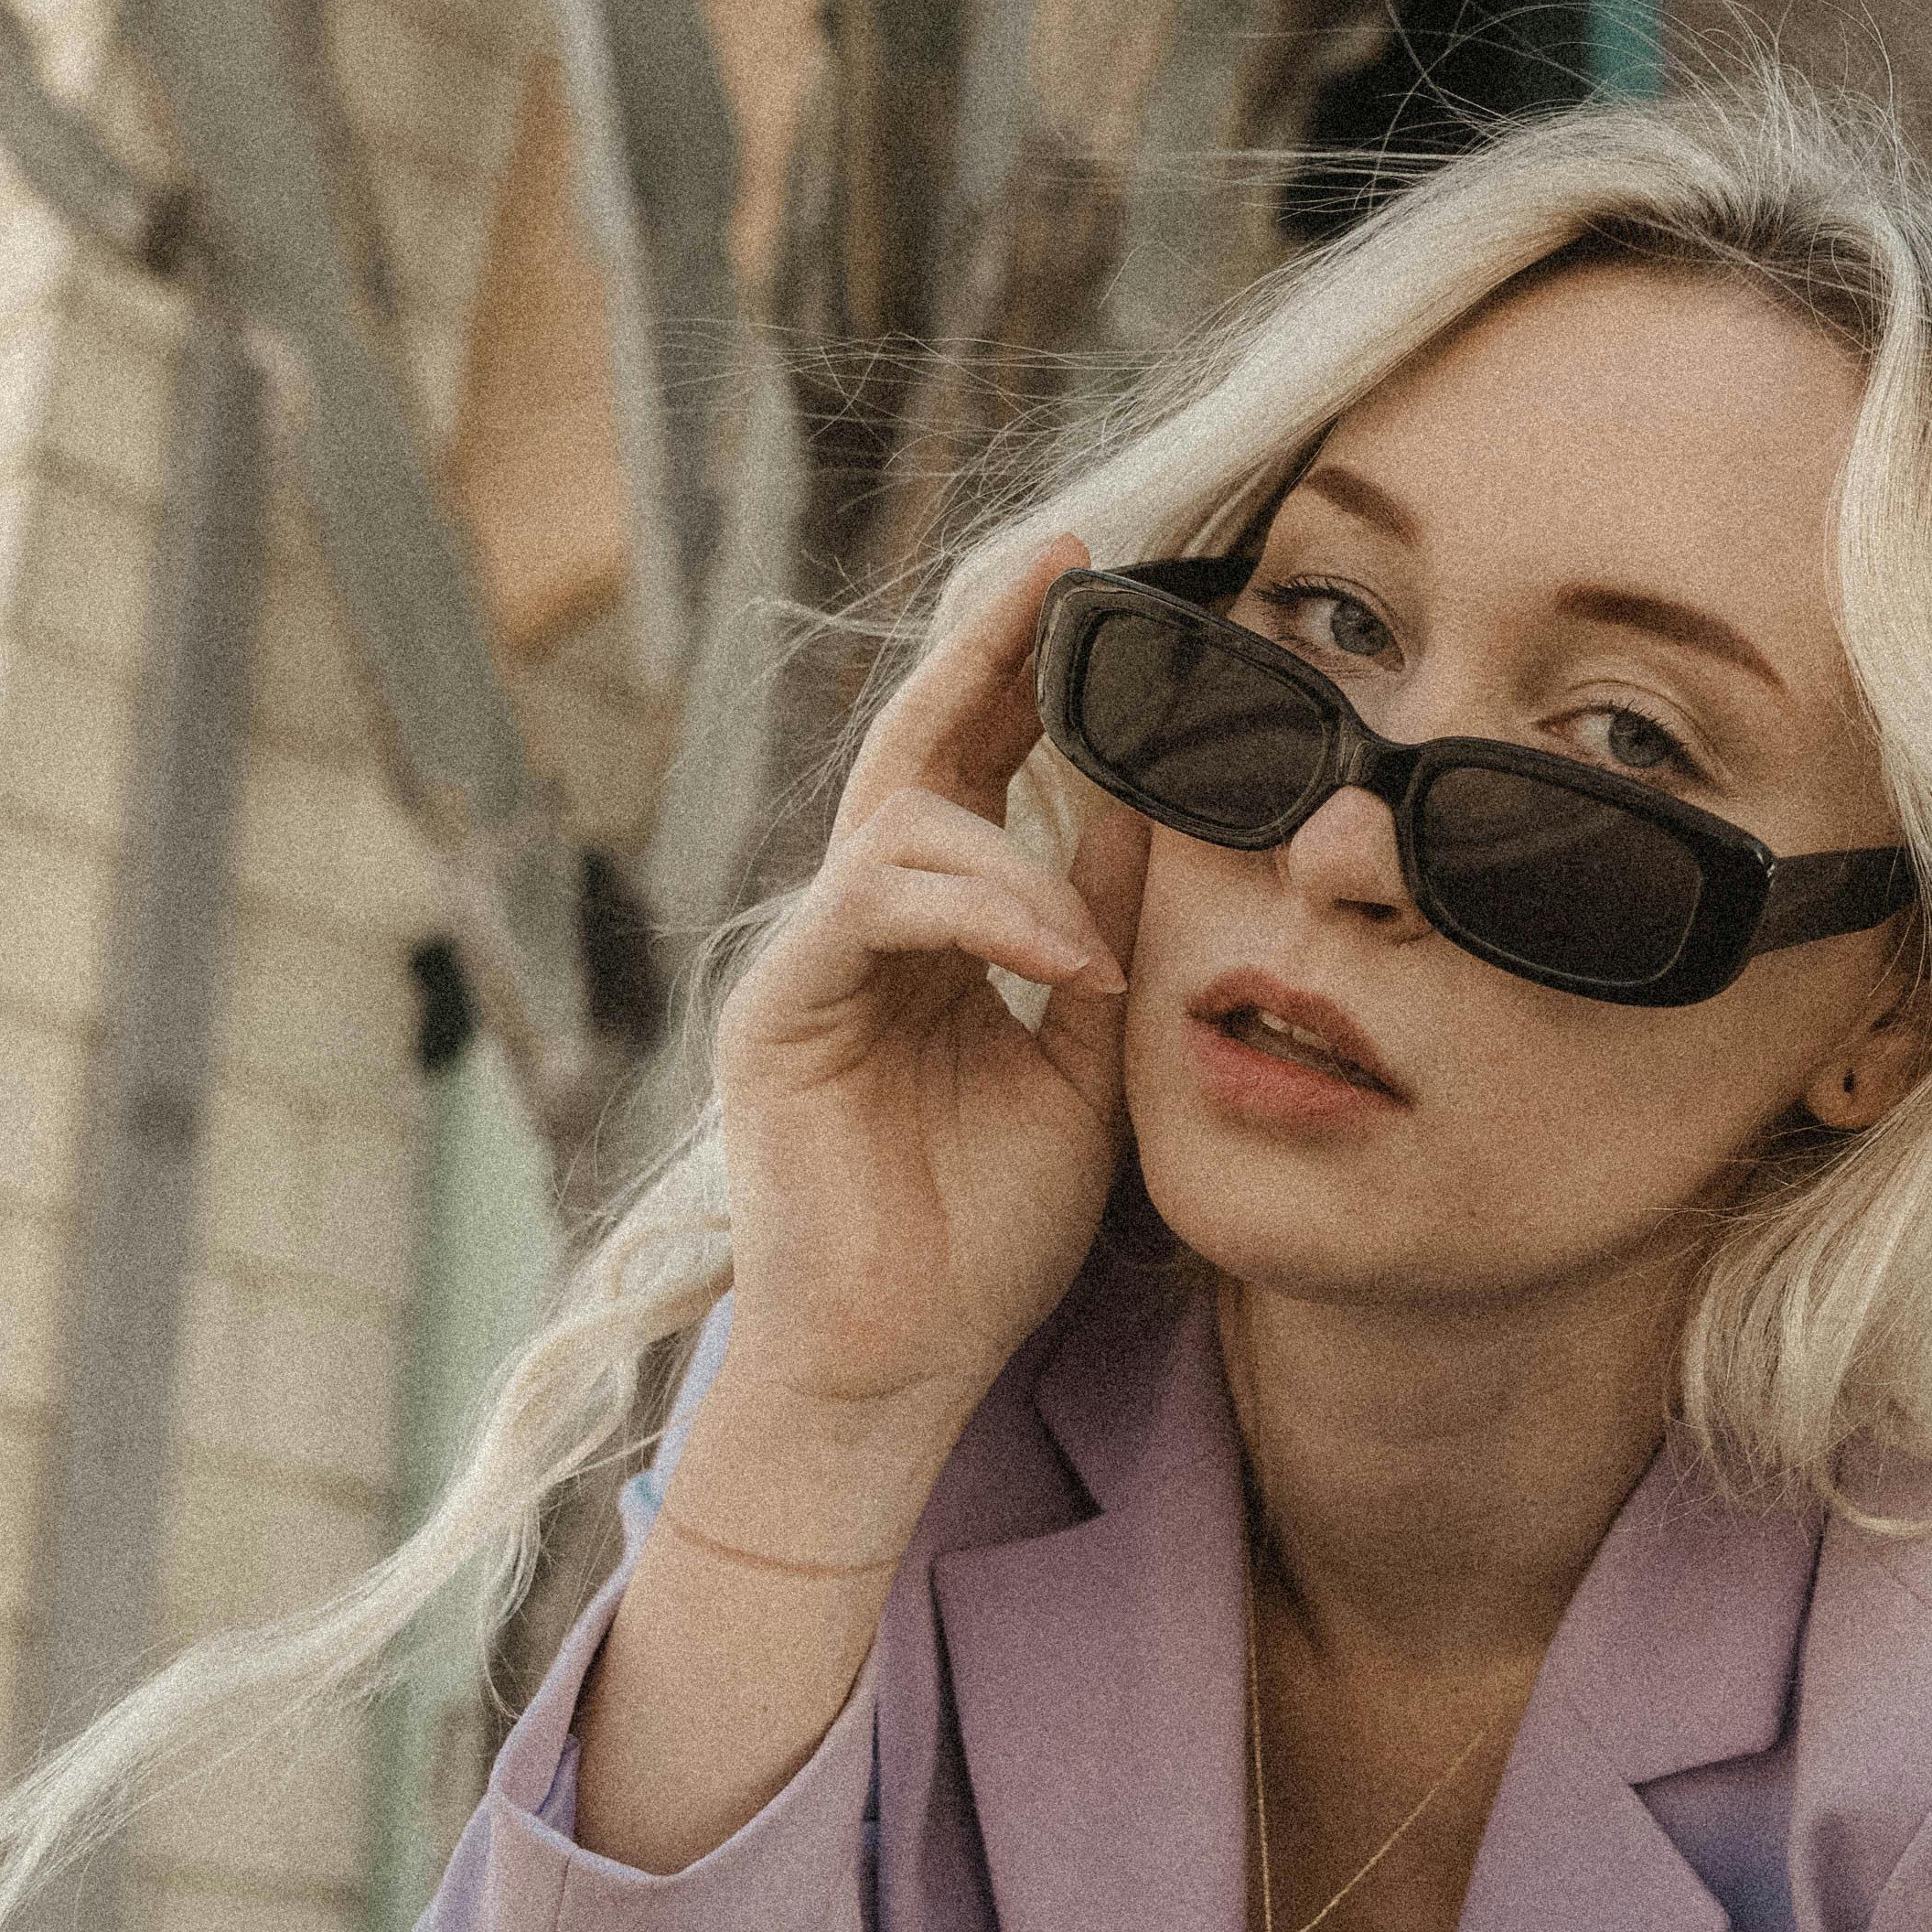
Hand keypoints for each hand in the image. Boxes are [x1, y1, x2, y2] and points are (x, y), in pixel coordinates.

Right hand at [710, 531, 1145, 1426]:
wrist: (904, 1366)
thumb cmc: (987, 1232)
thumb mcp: (1085, 1053)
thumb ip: (1103, 929)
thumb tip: (1151, 806)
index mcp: (932, 931)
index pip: (979, 768)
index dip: (1030, 673)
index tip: (1105, 585)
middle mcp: (862, 927)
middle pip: (918, 750)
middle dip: (988, 651)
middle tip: (1064, 564)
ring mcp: (812, 963)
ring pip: (898, 825)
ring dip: (1014, 858)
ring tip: (1088, 946)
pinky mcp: (780, 1013)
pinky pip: (871, 910)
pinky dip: (973, 914)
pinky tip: (1051, 956)